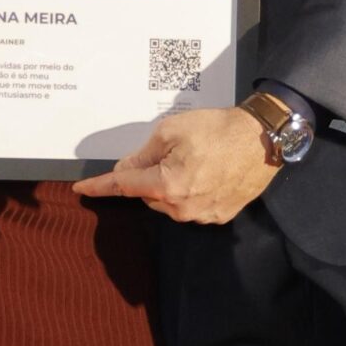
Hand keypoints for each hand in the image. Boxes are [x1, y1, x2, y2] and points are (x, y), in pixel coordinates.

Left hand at [74, 106, 276, 224]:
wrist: (264, 139)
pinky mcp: (219, 215)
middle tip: (172, 152)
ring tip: (197, 159)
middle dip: (150, 176)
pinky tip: (208, 172)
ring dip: (172, 184)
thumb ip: (143, 154)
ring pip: (170, 202)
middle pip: (148, 194)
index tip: (81, 190)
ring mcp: (202, 216)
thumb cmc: (219, 129)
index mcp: (166, 185)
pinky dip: (192, 191)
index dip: (99, 187)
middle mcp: (181, 208)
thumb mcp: (171, 131)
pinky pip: (192, 206)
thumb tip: (126, 170)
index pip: (123, 187)